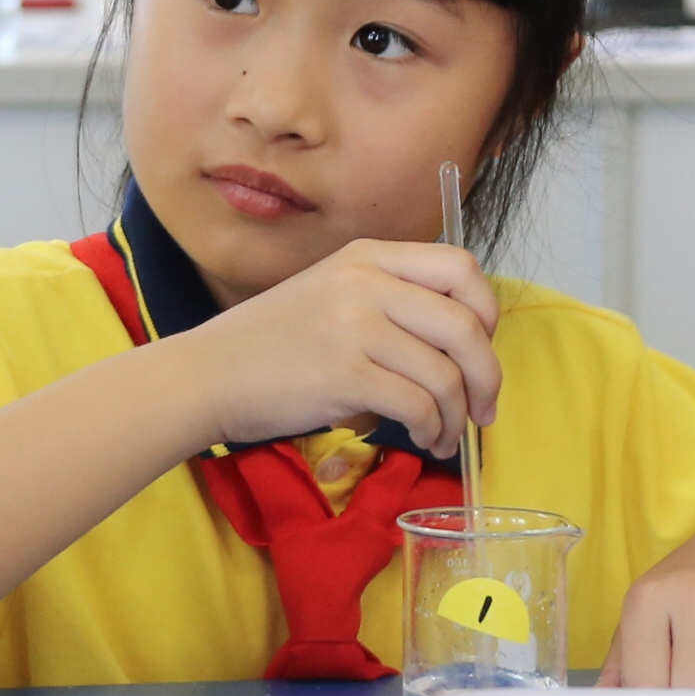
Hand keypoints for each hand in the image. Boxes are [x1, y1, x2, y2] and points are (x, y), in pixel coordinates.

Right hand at [170, 237, 501, 456]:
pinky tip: (422, 439)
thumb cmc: (271, 343)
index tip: (481, 347)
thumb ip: (389, 301)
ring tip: (445, 435)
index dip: (486, 309)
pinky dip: (431, 429)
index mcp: (368, 256)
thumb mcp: (332, 293)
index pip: (460, 266)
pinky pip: (418, 406)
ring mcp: (355, 327)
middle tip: (484, 408)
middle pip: (465, 324)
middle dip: (487, 376)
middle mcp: (366, 282)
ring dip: (458, 415)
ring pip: (446, 374)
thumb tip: (459, 341)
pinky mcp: (344, 375)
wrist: (208, 374)